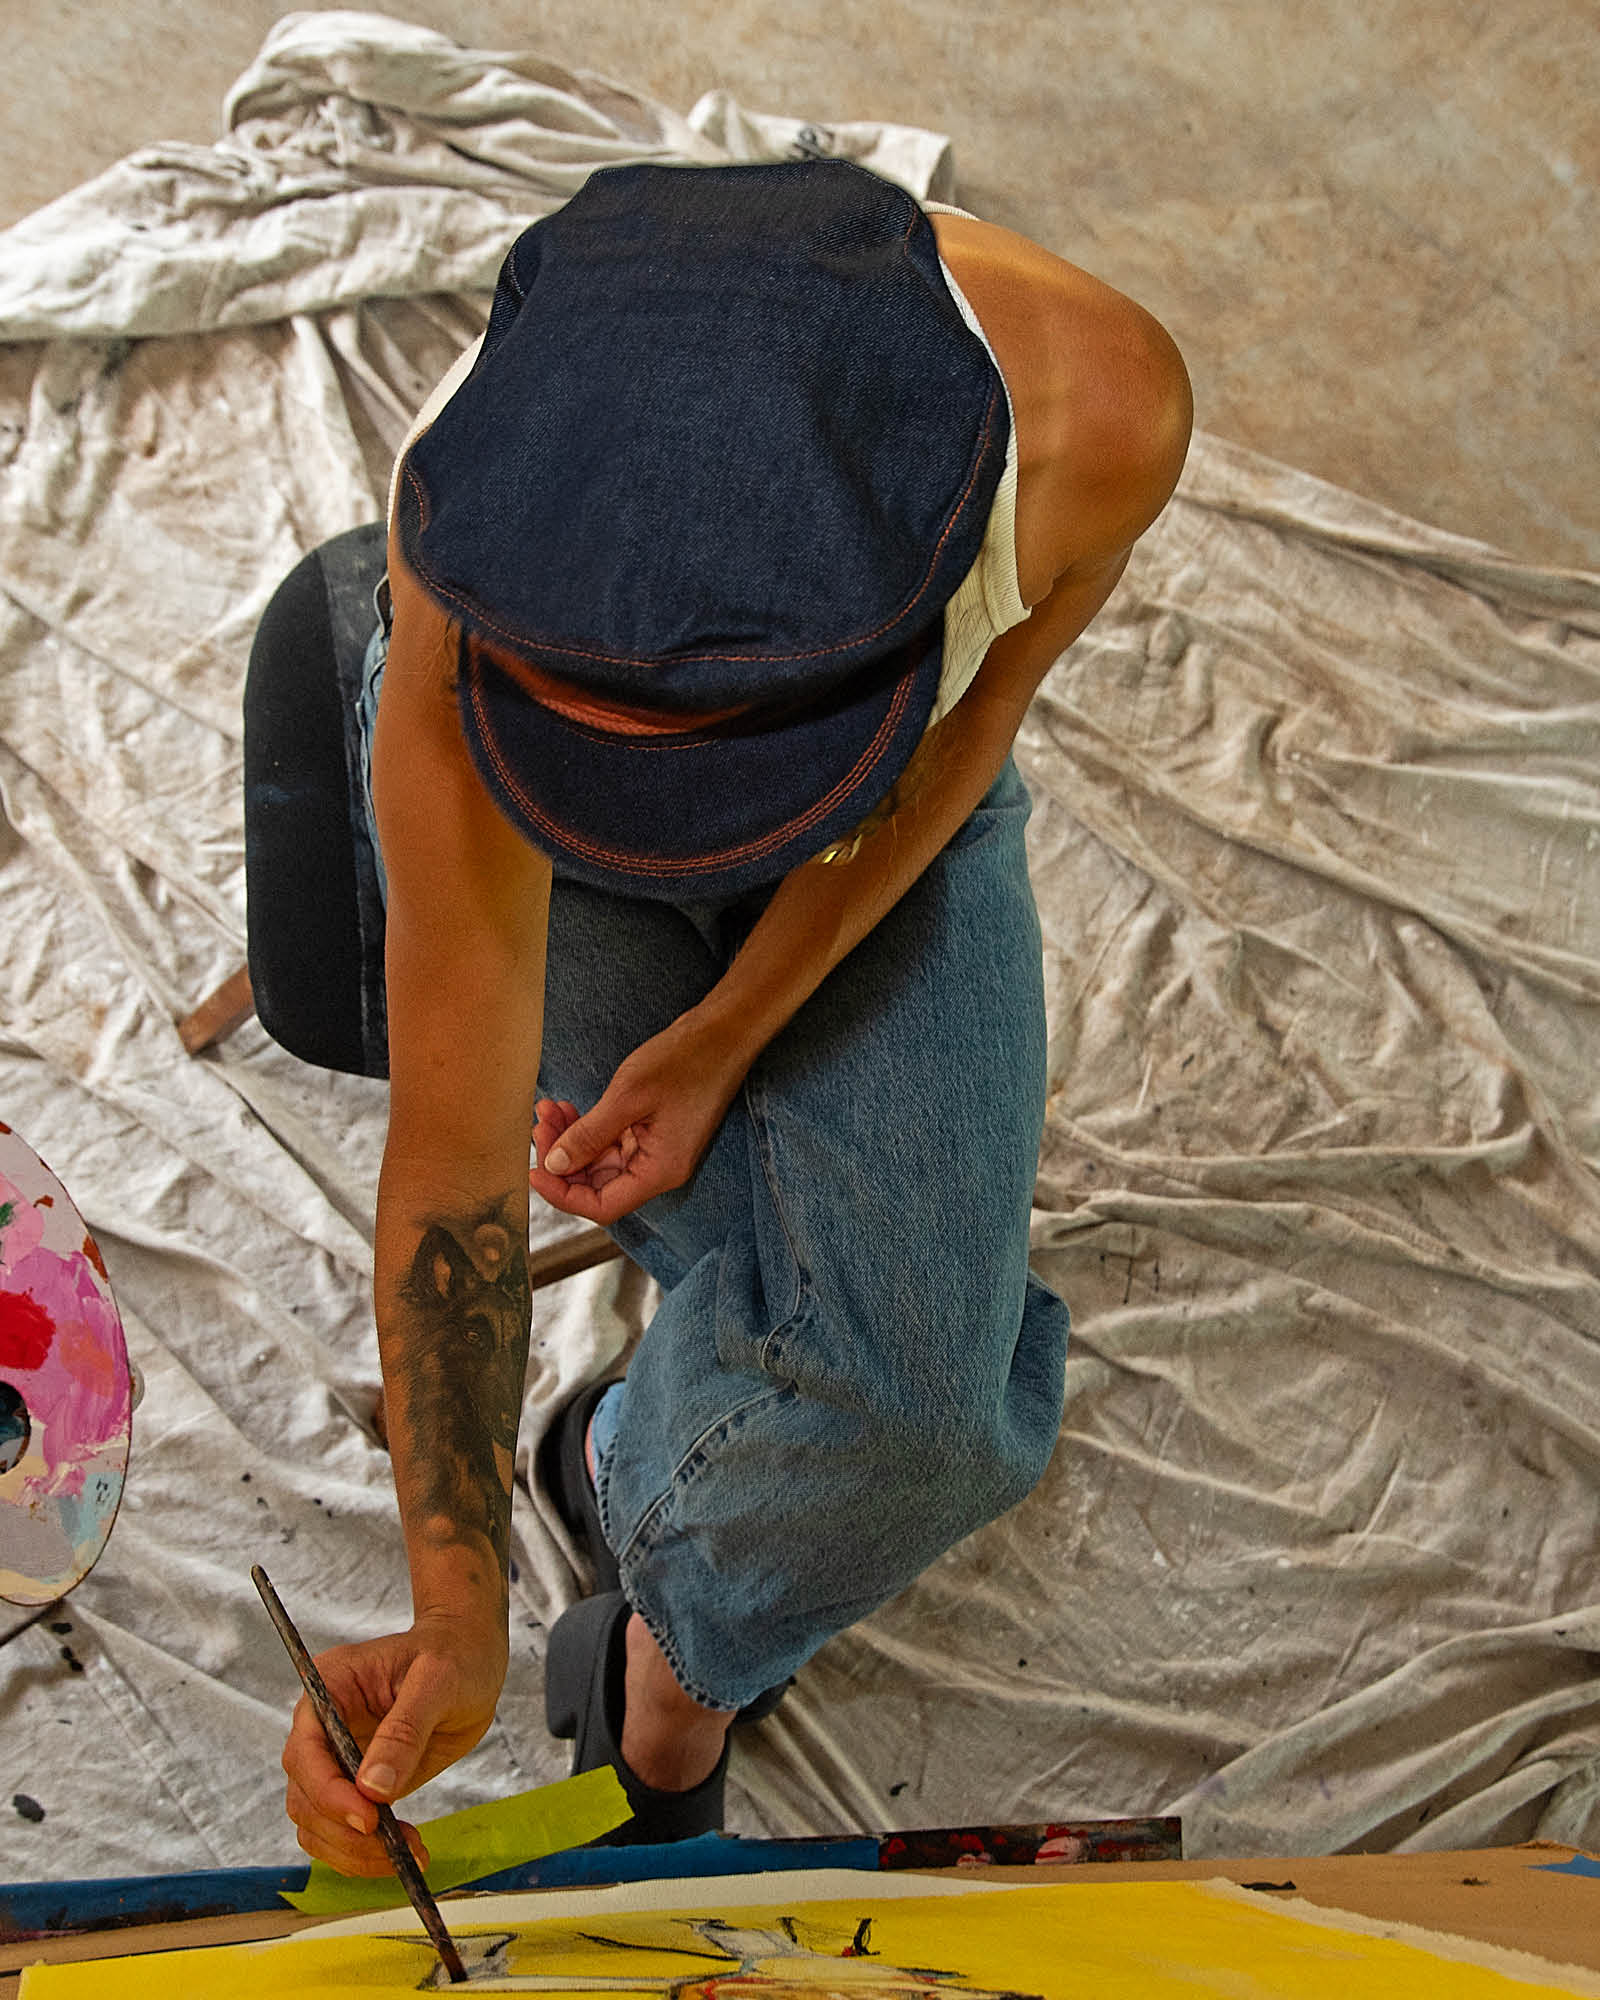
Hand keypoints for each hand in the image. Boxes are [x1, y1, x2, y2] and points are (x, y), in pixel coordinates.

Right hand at [281, 1616, 505, 1876]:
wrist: (470, 1658)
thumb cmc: (454, 1655)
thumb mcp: (438, 1681)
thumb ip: (405, 1731)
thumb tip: (373, 1788)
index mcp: (329, 1687)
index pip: (305, 1752)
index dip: (328, 1792)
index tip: (369, 1818)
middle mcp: (321, 1727)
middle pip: (305, 1796)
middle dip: (344, 1830)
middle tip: (395, 1846)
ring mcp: (335, 1758)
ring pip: (316, 1823)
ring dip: (353, 1851)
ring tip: (409, 1851)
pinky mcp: (355, 1784)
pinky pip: (340, 1830)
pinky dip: (364, 1852)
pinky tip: (405, 1849)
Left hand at [530, 1014, 746, 1224]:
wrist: (722, 1033)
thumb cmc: (684, 1062)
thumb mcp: (628, 1097)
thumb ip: (589, 1135)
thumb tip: (555, 1165)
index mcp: (660, 1171)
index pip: (603, 1206)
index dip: (564, 1194)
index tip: (534, 1170)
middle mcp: (658, 1168)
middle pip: (598, 1185)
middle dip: (563, 1159)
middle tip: (540, 1125)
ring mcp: (656, 1149)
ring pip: (600, 1161)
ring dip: (571, 1139)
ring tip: (549, 1110)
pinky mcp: (652, 1131)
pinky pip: (611, 1142)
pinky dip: (587, 1128)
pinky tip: (568, 1109)